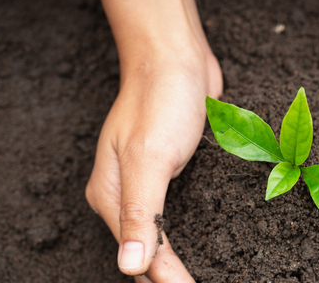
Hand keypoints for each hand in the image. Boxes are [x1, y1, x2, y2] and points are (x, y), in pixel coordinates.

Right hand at [85, 54, 221, 280]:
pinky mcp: (168, 172)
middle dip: (173, 274)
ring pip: (163, 235)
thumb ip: (138, 213)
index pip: (139, 254)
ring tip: (210, 274)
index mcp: (108, 195)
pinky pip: (179, 213)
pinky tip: (210, 244)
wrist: (176, 58)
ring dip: (183, 257)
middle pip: (148, 251)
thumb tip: (128, 266)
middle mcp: (123, 194)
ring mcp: (146, 183)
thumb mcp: (148, 157)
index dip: (168, 278)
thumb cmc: (160, 100)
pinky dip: (192, 233)